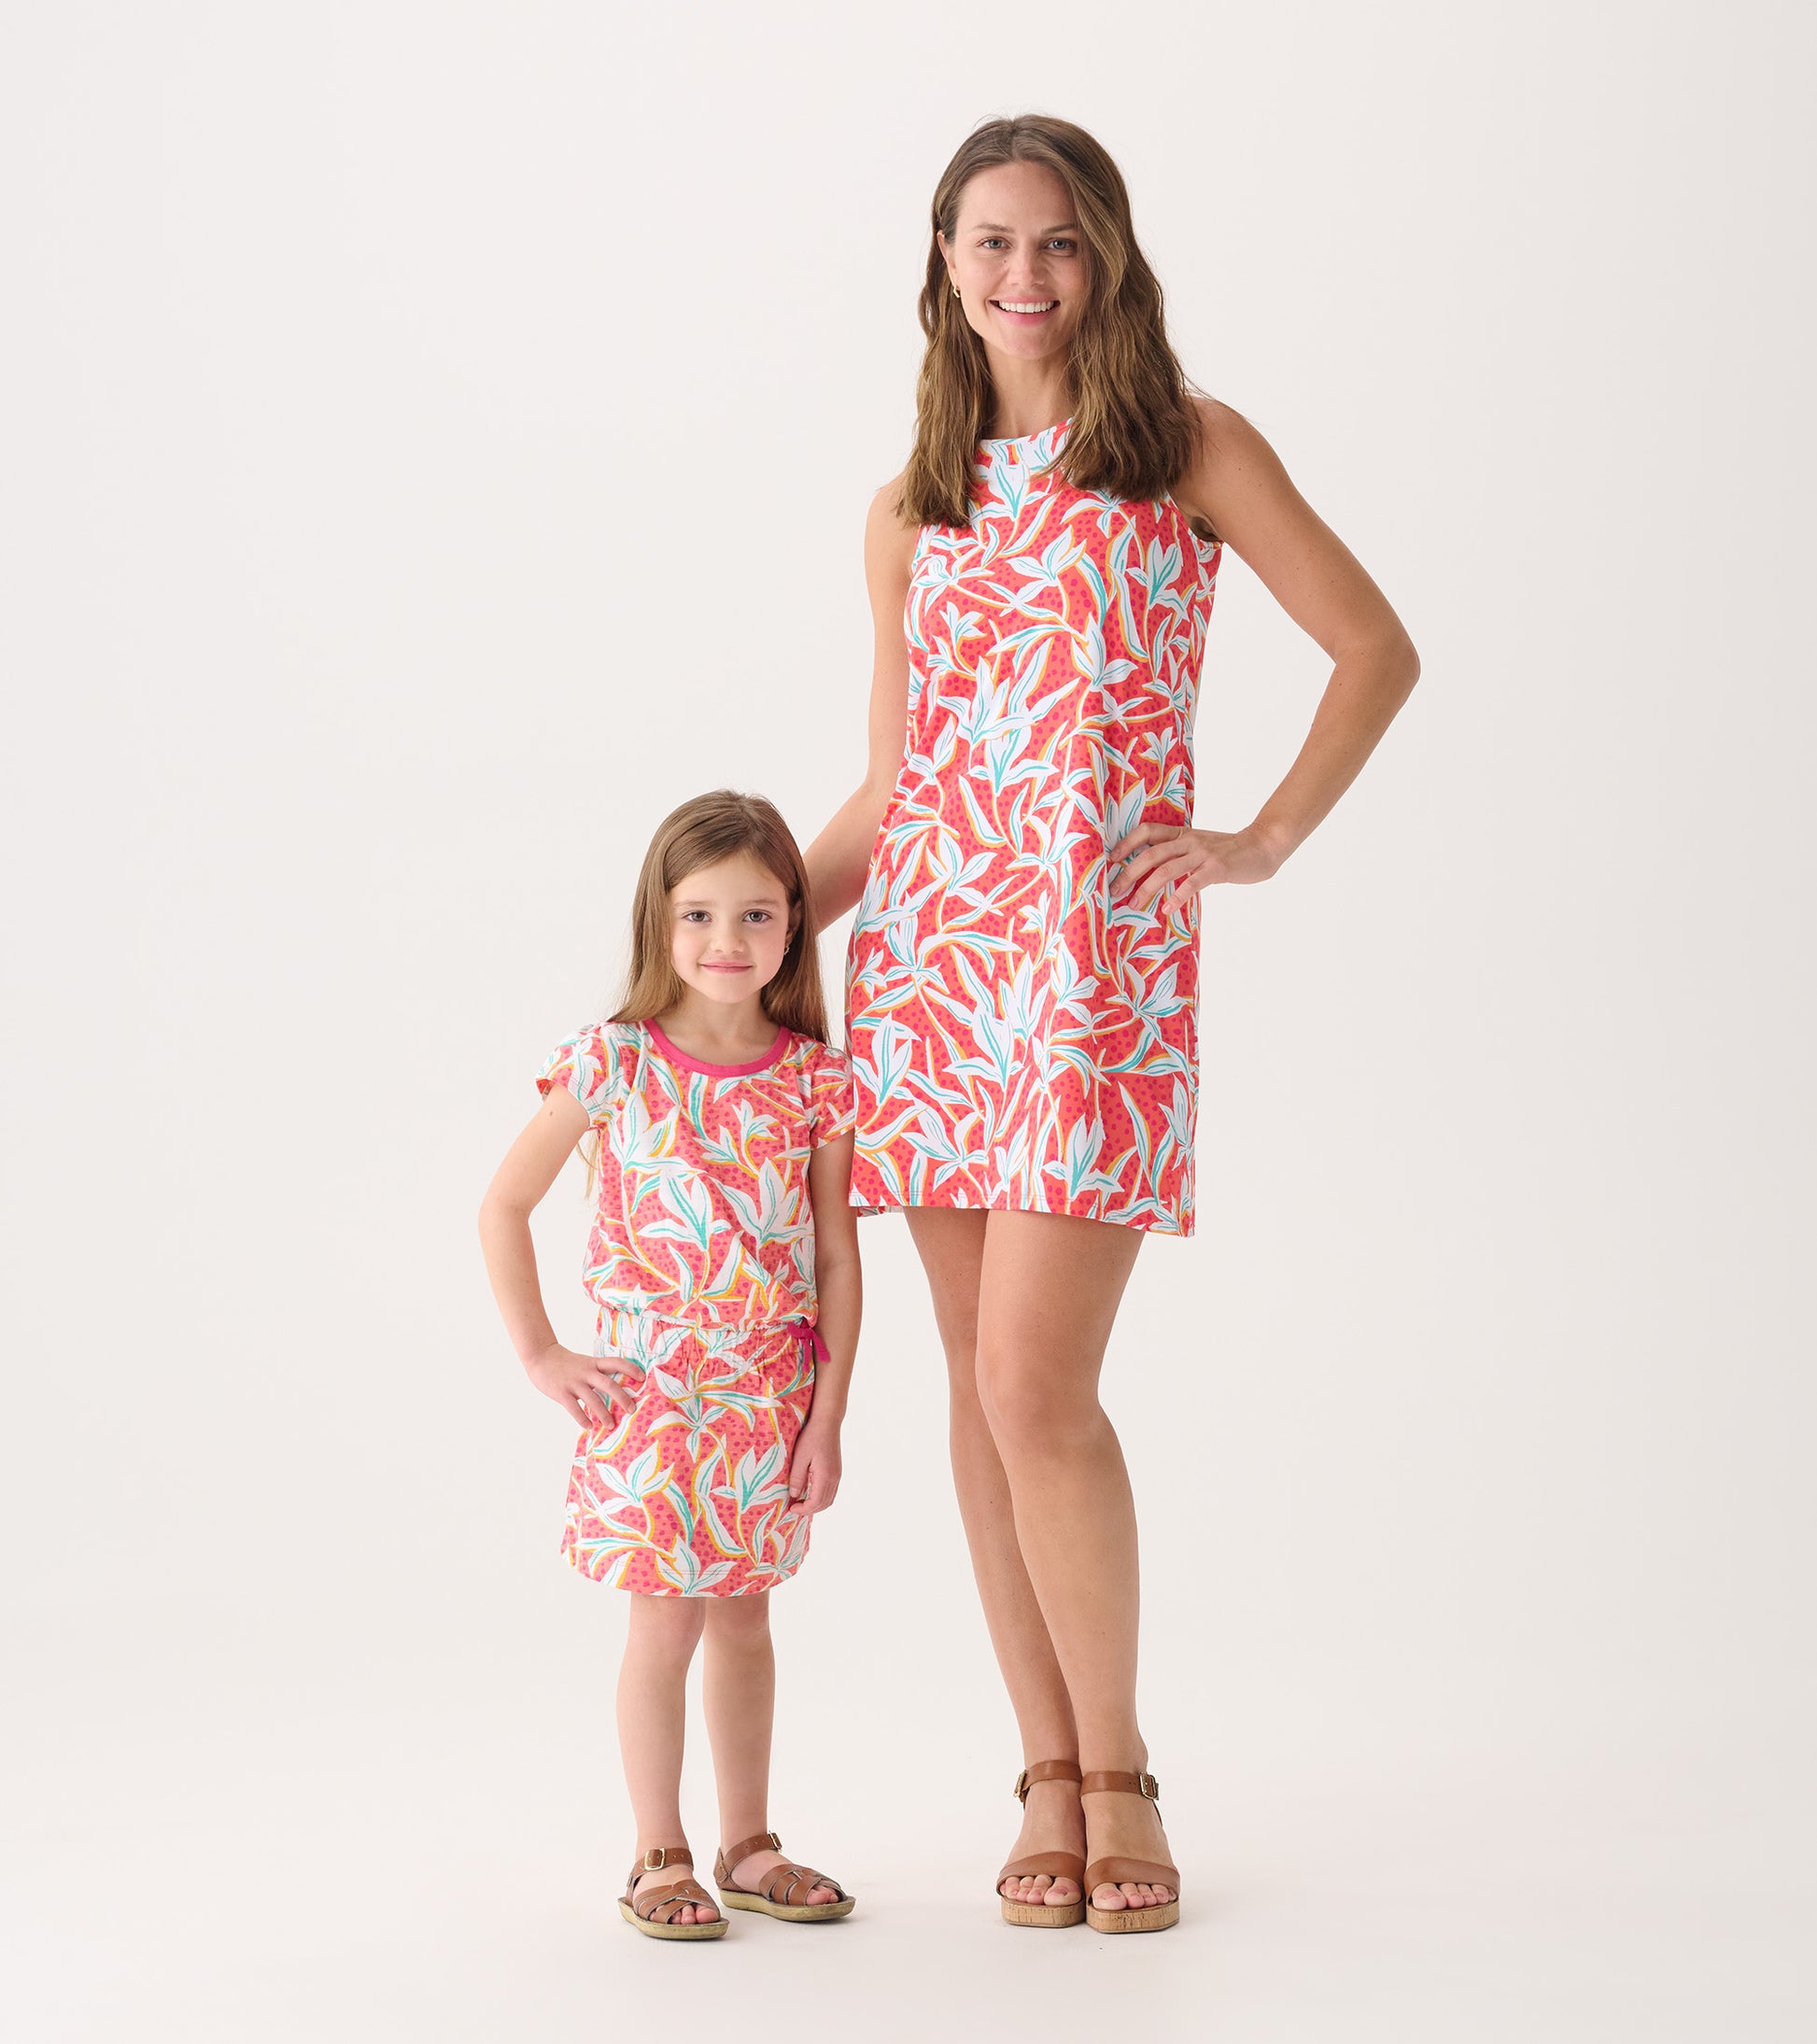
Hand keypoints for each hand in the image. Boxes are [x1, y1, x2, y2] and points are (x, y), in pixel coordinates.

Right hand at [523, 1343, 642, 1430]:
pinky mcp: (561, 1392)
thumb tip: (614, 1391)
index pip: (616, 1362)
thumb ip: (597, 1374)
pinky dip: (583, 1419)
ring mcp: (574, 1382)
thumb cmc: (565, 1363)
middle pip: (609, 1384)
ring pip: (593, 1400)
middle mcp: (586, 1372)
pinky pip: (574, 1408)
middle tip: (632, 1410)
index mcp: (593, 1363)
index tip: (643, 1377)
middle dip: (622, 1398)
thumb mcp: (584, 1363)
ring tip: (611, 1426)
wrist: (540, 1357)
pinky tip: (589, 1426)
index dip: (631, 1368)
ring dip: (604, 1414)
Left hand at [787, 1417, 841, 1514]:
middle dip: (809, 1510)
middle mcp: (834, 1478)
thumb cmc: (811, 1437)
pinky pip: (831, 1491)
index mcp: (825, 1476)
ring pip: (829, 1499)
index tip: (790, 1508)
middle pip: (824, 1504)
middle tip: (794, 1508)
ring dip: (816, 1504)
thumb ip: (796, 1478)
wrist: (827, 1422)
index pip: (816, 1502)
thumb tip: (793, 1495)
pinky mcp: (837, 1470)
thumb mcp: (799, 1457)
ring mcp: (837, 1474)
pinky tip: (809, 1492)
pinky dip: (821, 1497)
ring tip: (801, 1502)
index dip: (803, 1509)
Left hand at [1107, 821, 1286, 913]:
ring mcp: (1202, 853)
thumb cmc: (1227, 851)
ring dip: (1147, 887)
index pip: (1147, 831)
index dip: (1126, 843)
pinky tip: (1168, 908)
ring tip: (1134, 903)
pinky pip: (1193, 882)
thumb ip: (1177, 854)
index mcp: (1181, 834)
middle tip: (1114, 890)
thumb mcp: (1198, 846)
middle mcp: (1188, 841)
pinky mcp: (1217, 868)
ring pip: (1166, 868)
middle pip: (1151, 853)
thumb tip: (1149, 873)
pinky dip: (1178, 895)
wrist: (1262, 846)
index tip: (1110, 859)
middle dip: (1128, 872)